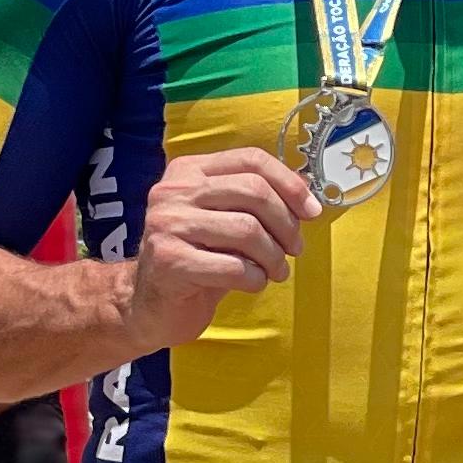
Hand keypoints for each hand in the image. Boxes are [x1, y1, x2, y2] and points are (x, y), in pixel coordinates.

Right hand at [119, 147, 319, 353]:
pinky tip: (253, 283)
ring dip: (274, 256)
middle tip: (294, 249)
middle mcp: (174, 191)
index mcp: (188, 171)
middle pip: (253, 191)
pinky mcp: (169, 261)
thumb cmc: (198, 259)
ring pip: (248, 230)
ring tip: (276, 271)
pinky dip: (256, 279)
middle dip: (286, 224)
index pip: (251, 159)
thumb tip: (306, 195)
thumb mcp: (225, 220)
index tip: (311, 211)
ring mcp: (167, 224)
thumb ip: (256, 202)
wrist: (150, 303)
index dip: (290, 184)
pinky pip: (235, 267)